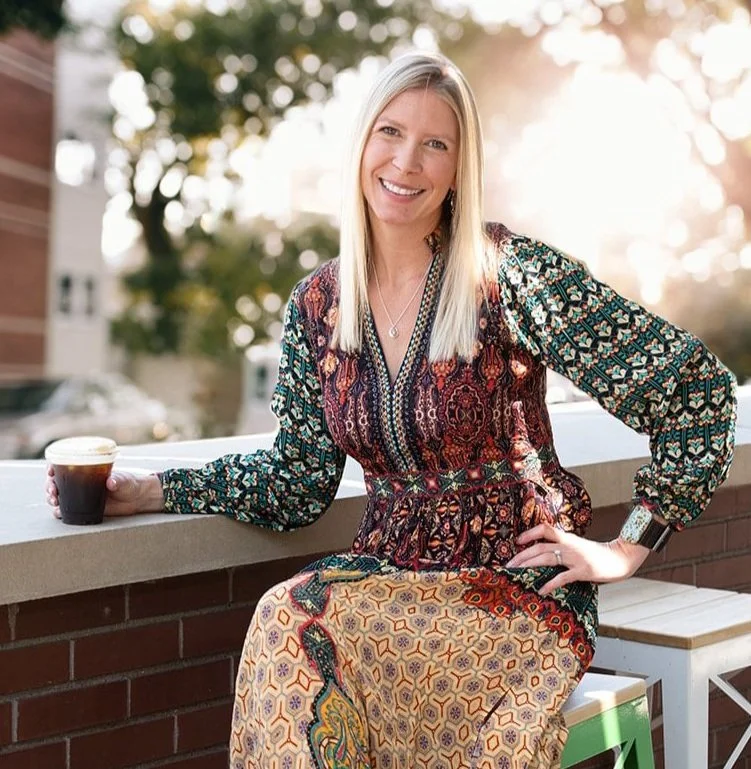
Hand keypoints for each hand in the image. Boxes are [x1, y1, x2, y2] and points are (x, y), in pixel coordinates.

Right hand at [46, 466, 165, 517]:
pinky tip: (58, 512)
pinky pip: (65, 510)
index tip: (50, 471)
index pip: (64, 465)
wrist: (137, 499)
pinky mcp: (83, 508)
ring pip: (57, 496)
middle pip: (56, 482)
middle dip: (49, 485)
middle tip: (53, 490)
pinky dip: (59, 512)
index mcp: (87, 470)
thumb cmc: (130, 484)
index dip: (52, 467)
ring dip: (51, 498)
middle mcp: (80, 482)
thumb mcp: (125, 481)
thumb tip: (111, 482)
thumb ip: (119, 481)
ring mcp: (80, 495)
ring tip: (55, 501)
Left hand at [506, 523, 649, 595]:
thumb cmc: (597, 555)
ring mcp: (575, 557)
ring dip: (529, 565)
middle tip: (507, 565)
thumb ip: (563, 548)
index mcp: (567, 538)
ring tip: (515, 573)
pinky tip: (541, 590)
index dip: (529, 533)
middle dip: (521, 555)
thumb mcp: (578, 547)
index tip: (517, 541)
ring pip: (547, 557)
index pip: (545, 529)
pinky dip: (551, 583)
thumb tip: (545, 554)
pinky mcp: (583, 570)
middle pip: (540, 546)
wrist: (620, 558)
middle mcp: (569, 545)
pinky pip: (563, 576)